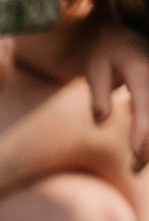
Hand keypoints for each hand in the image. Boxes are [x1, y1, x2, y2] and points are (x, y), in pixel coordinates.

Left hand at [84, 17, 148, 169]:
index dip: (142, 131)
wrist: (125, 33)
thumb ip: (98, 96)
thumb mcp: (95, 70)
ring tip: (136, 166)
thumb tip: (102, 123)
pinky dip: (147, 131)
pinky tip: (141, 154)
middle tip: (134, 169)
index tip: (137, 154)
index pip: (144, 105)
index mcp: (141, 71)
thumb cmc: (106, 54)